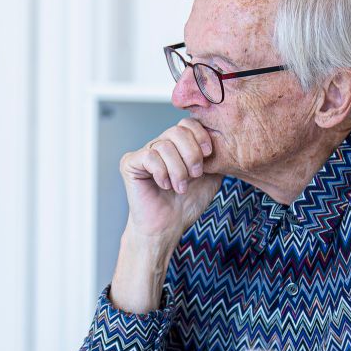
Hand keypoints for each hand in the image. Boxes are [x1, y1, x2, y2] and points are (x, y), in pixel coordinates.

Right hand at [111, 118, 223, 312]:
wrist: (168, 227)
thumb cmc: (186, 204)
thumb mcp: (210, 176)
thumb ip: (214, 155)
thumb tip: (221, 139)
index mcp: (177, 145)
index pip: (188, 123)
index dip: (201, 136)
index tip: (208, 155)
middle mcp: (159, 145)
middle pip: (177, 131)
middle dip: (192, 154)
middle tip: (196, 175)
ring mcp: (143, 152)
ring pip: (165, 145)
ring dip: (178, 170)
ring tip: (180, 187)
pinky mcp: (130, 163)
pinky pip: (149, 156)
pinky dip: (162, 173)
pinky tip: (164, 185)